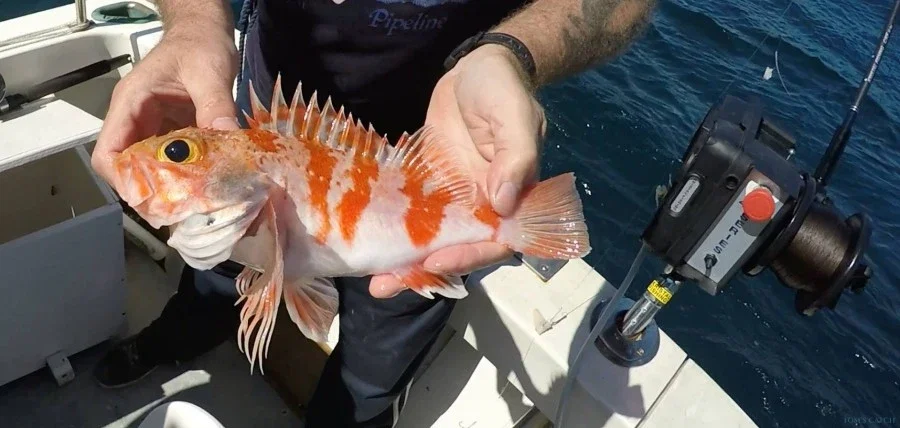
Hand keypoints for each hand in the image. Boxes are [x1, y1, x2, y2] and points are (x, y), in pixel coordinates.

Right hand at [90, 27, 239, 187]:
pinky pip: (174, 159)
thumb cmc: (199, 43)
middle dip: (152, 190)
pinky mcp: (174, 131)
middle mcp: (136, 119)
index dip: (123, 181)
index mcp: (131, 104)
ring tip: (197, 202)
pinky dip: (188, 173)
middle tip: (182, 211)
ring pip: (152, 167)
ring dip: (171, 185)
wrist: (205, 30)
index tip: (151, 199)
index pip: (108, 153)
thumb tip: (228, 137)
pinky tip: (209, 183)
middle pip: (129, 168)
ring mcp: (155, 127)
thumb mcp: (209, 71)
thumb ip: (216, 104)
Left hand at [369, 44, 546, 297]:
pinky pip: (411, 218)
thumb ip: (516, 158)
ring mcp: (452, 200)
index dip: (470, 256)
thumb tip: (504, 204)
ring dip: (404, 263)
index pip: (497, 241)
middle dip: (424, 271)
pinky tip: (368, 249)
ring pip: (432, 241)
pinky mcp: (426, 189)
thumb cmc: (501, 88)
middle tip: (387, 284)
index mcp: (513, 196)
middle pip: (458, 249)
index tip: (437, 261)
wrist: (474, 67)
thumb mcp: (515, 115)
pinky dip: (393, 234)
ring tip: (375, 282)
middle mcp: (482, 206)